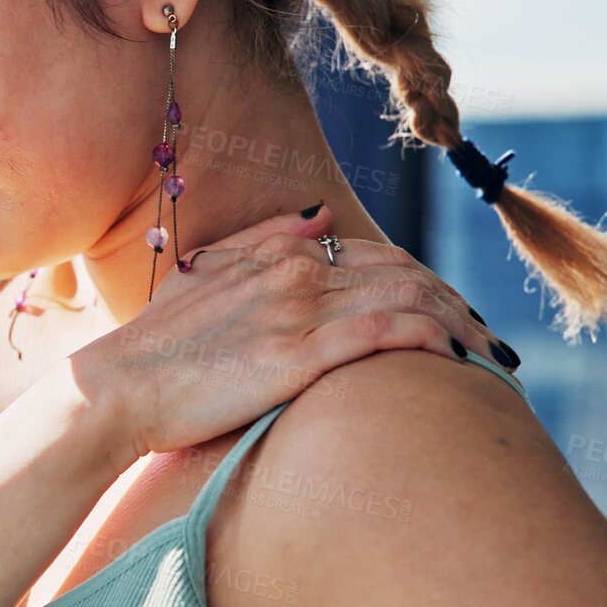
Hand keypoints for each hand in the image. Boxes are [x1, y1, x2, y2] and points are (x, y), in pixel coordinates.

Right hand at [71, 205, 512, 462]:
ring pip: (407, 298)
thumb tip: (321, 216)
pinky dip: (432, 339)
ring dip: (460, 324)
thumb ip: (263, 239)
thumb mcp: (203, 276)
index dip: (423, 279)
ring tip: (491, 356)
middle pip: (405, 273)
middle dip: (457, 304)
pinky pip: (385, 334)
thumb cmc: (153, 349)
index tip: (451, 312)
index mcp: (275, 253)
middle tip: (488, 340)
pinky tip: (458, 358)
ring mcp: (297, 312)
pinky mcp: (295, 357)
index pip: (374, 254)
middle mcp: (293, 273)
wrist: (115, 390)